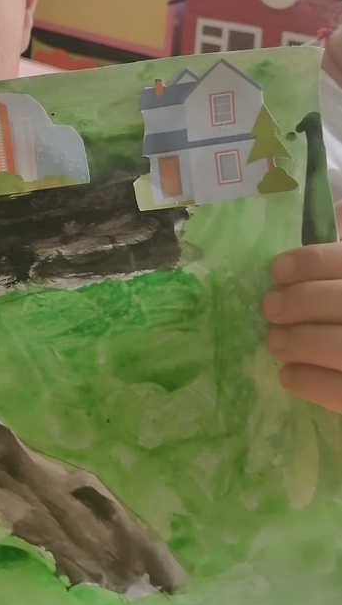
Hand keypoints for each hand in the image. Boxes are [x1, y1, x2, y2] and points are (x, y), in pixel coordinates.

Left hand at [263, 229, 341, 412]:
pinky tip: (288, 374)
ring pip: (341, 348)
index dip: (313, 261)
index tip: (277, 269)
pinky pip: (341, 394)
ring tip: (275, 341)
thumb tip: (336, 210)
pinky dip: (309, 382)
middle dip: (302, 302)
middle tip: (269, 307)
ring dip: (301, 342)